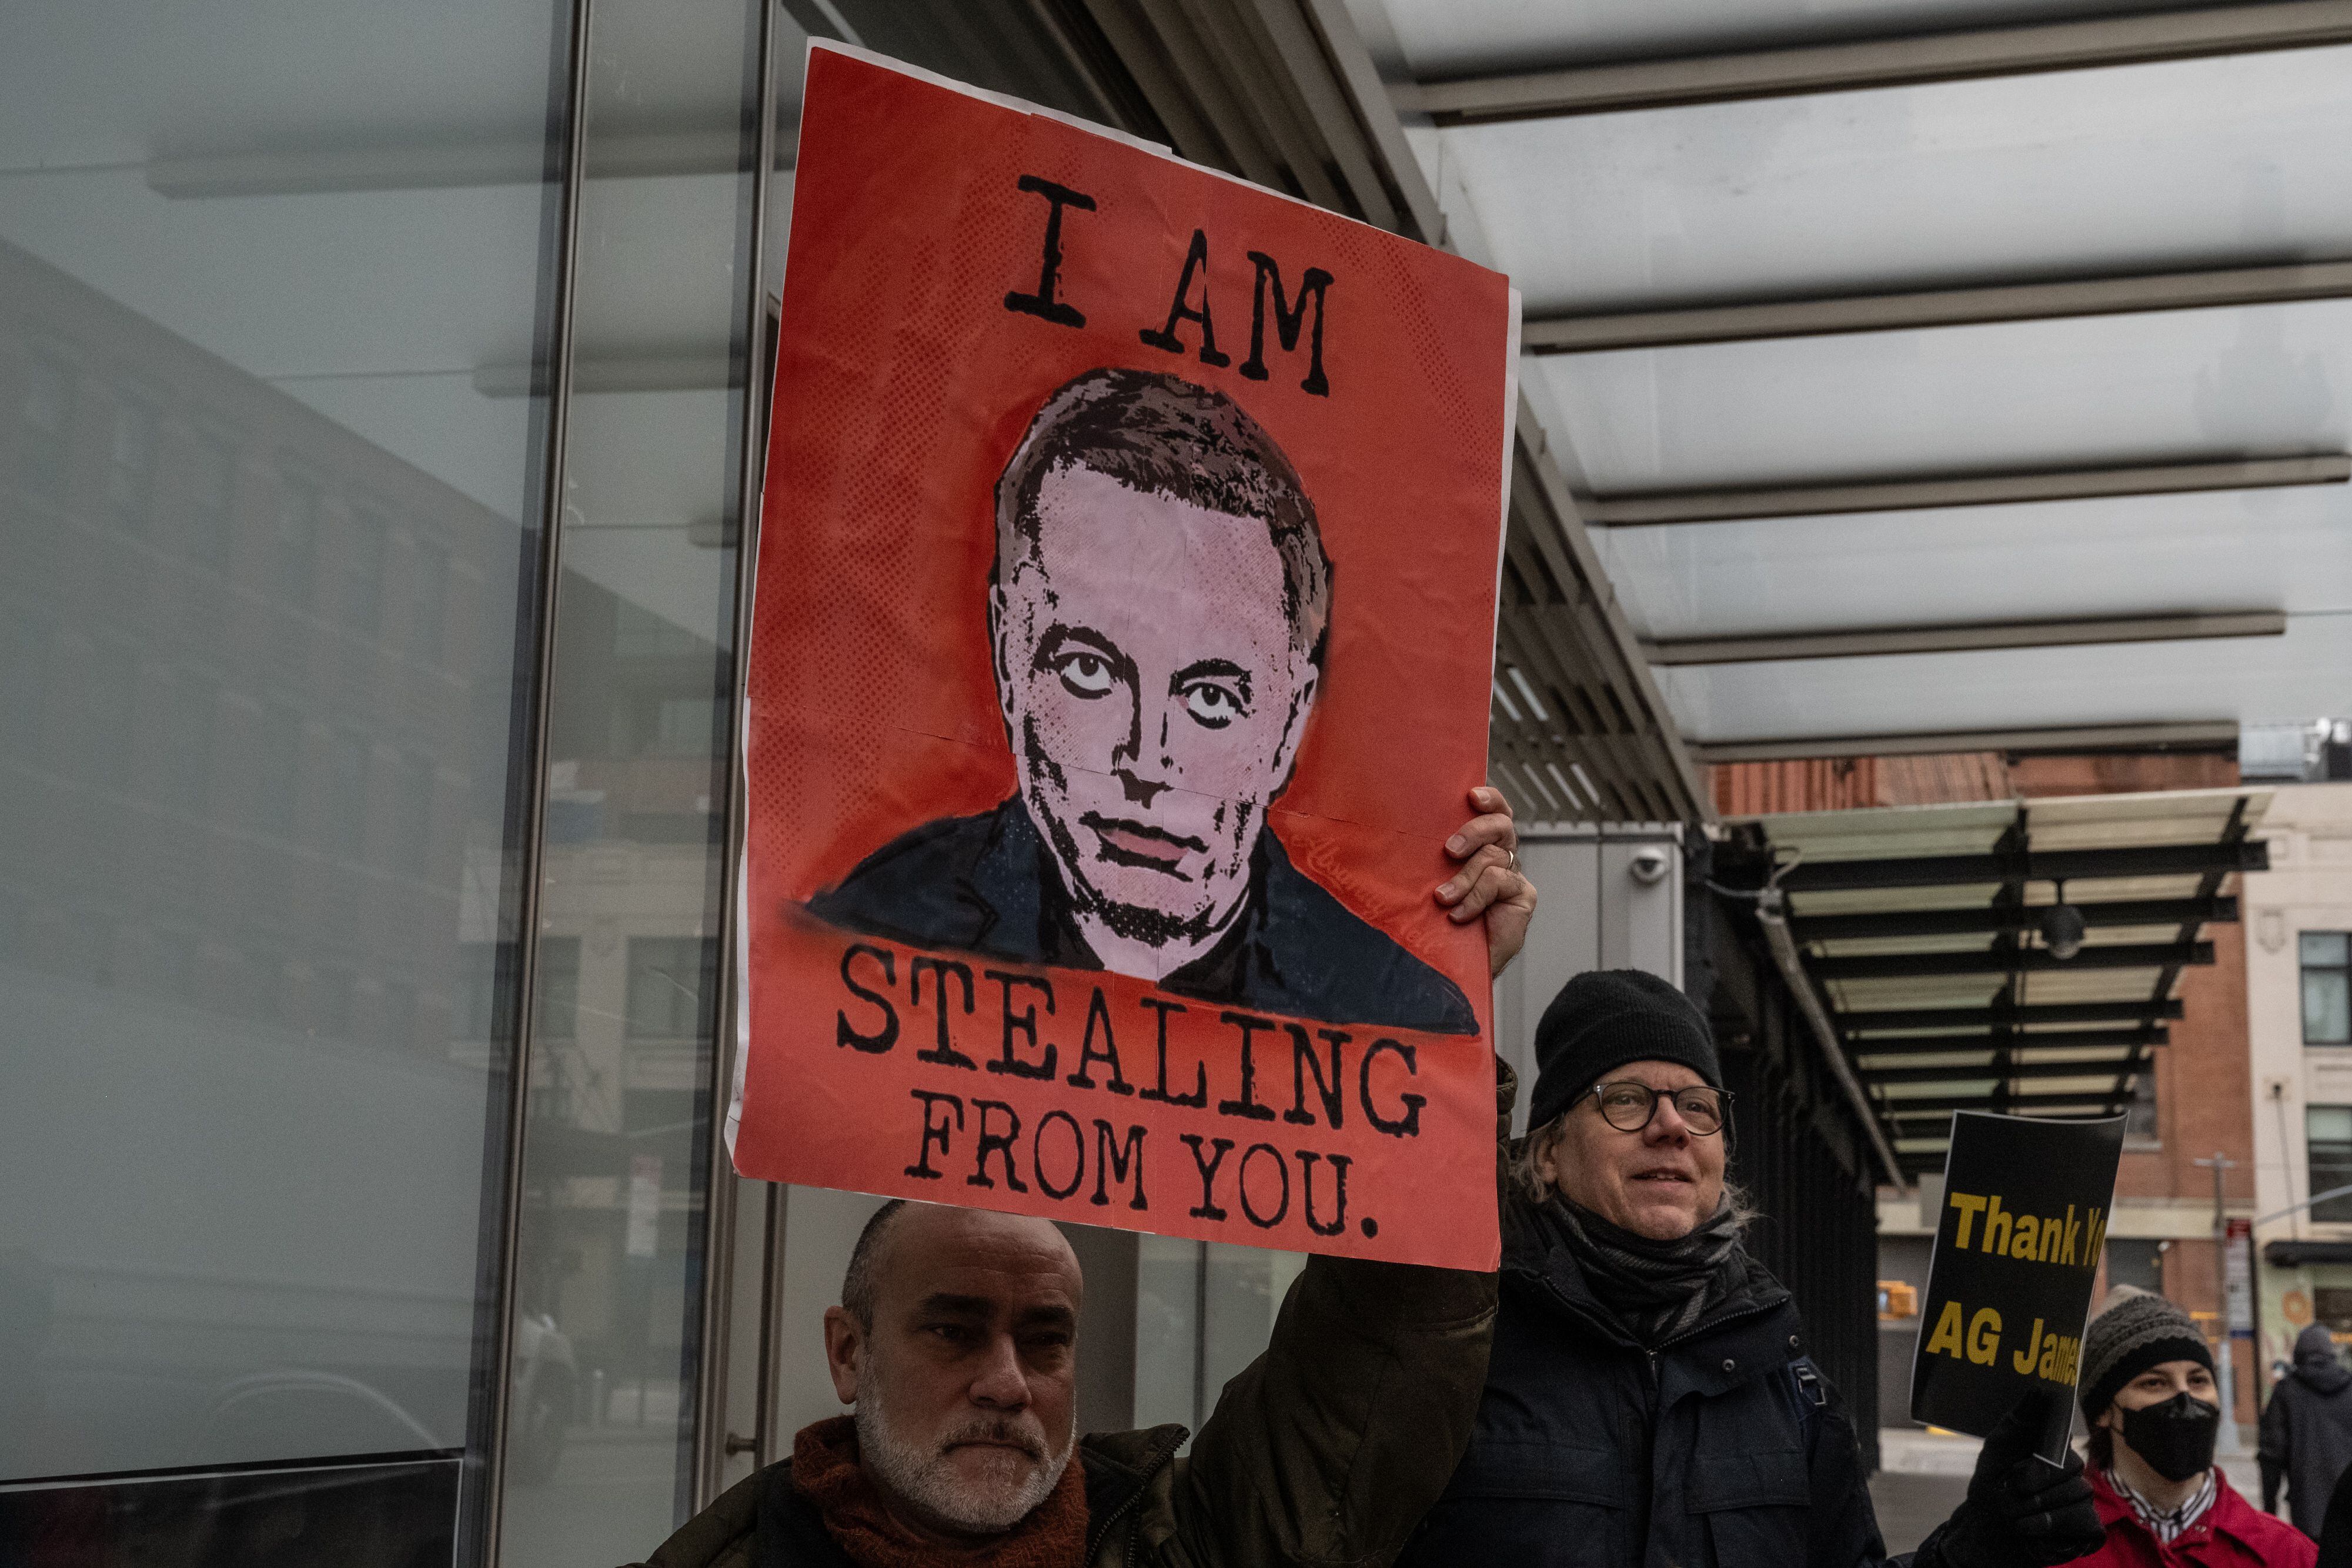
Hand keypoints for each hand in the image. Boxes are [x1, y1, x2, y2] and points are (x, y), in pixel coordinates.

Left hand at [1436, 786, 1535, 977]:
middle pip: (1500, 825)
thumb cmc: (1439, 919)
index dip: (1490, 799)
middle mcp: (1501, 856)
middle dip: (1474, 831)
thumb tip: (1401, 833)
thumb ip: (1431, 859)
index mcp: (1482, 844)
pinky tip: (1459, 915)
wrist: (1457, 963)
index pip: (1494, 811)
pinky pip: (1499, 882)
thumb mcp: (1431, 881)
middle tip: (1450, 850)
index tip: (1472, 795)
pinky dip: (1475, 898)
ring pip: (1493, 857)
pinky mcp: (1523, 896)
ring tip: (1443, 898)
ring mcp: (1513, 875)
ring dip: (1463, 878)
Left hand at [1919, 1396, 2103, 1567]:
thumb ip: (2018, 1420)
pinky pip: (2082, 1519)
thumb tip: (2039, 1390)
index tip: (2028, 1453)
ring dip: (2036, 1506)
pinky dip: (2050, 1524)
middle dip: (2033, 1480)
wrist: (1989, 1526)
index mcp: (2054, 1447)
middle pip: (2070, 1465)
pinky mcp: (2090, 1525)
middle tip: (2011, 1488)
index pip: (2064, 1435)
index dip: (2049, 1443)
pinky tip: (2030, 1526)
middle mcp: (2074, 1469)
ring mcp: (2084, 1497)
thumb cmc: (1995, 1482)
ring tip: (2015, 1512)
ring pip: (2075, 1493)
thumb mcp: (1998, 1448)